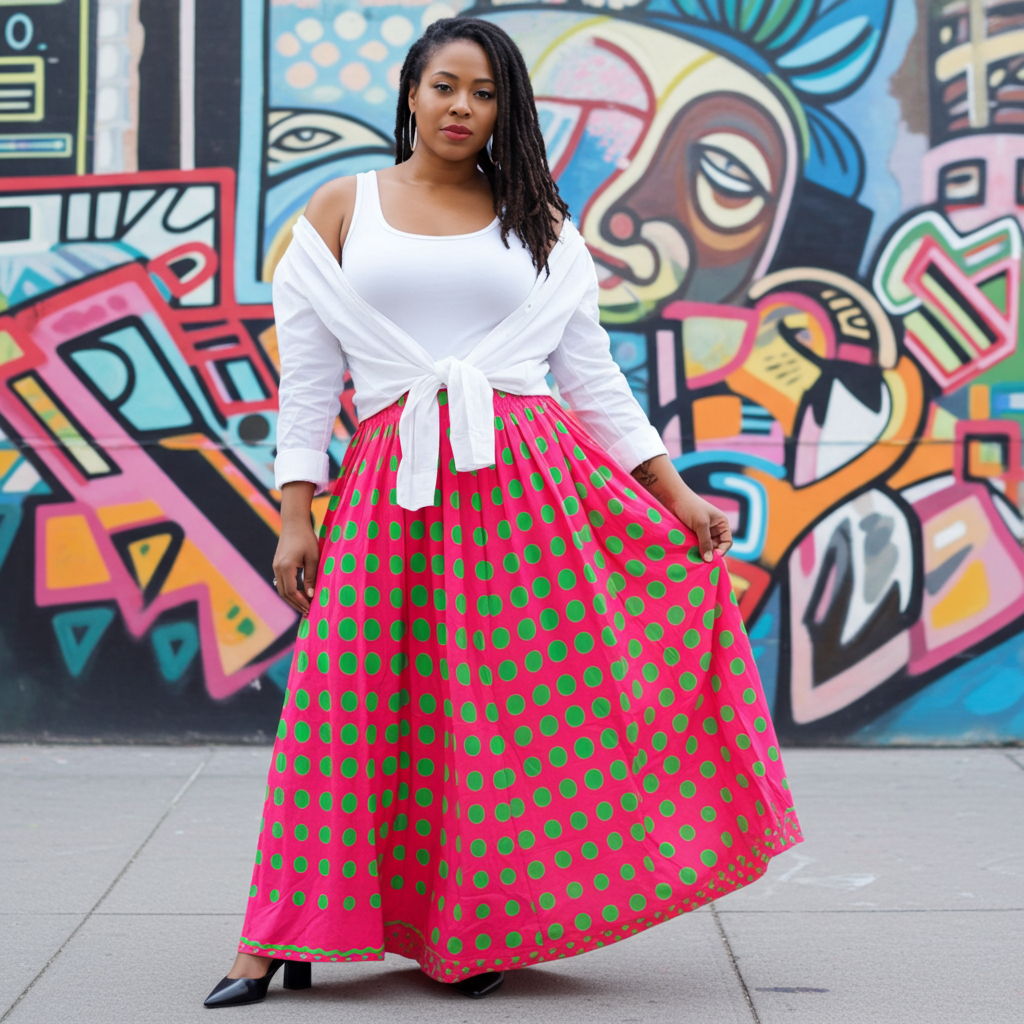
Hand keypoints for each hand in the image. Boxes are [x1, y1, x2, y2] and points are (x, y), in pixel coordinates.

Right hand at [273, 481, 318, 615]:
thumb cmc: (307, 538)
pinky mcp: (277, 565)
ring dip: (293, 599)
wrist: (294, 523)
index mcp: (286, 567)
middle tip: (308, 612)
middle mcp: (278, 568)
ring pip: (282, 589)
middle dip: (296, 604)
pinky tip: (300, 595)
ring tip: (304, 607)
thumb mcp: (313, 558)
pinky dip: (290, 591)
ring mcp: (275, 567)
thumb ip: (311, 577)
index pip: (292, 591)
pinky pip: (282, 583)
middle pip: (285, 593)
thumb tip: (311, 595)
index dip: (301, 602)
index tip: (311, 609)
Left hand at [665, 489, 732, 562]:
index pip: (727, 542)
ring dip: (700, 553)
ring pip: (705, 548)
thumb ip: (705, 542)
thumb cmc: (690, 507)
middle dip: (709, 554)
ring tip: (693, 558)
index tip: (711, 557)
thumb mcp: (701, 524)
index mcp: (721, 524)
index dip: (721, 551)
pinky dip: (693, 551)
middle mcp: (714, 529)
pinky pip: (695, 546)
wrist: (673, 498)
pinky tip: (688, 555)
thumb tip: (709, 560)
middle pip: (716, 547)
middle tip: (701, 561)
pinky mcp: (692, 535)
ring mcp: (702, 532)